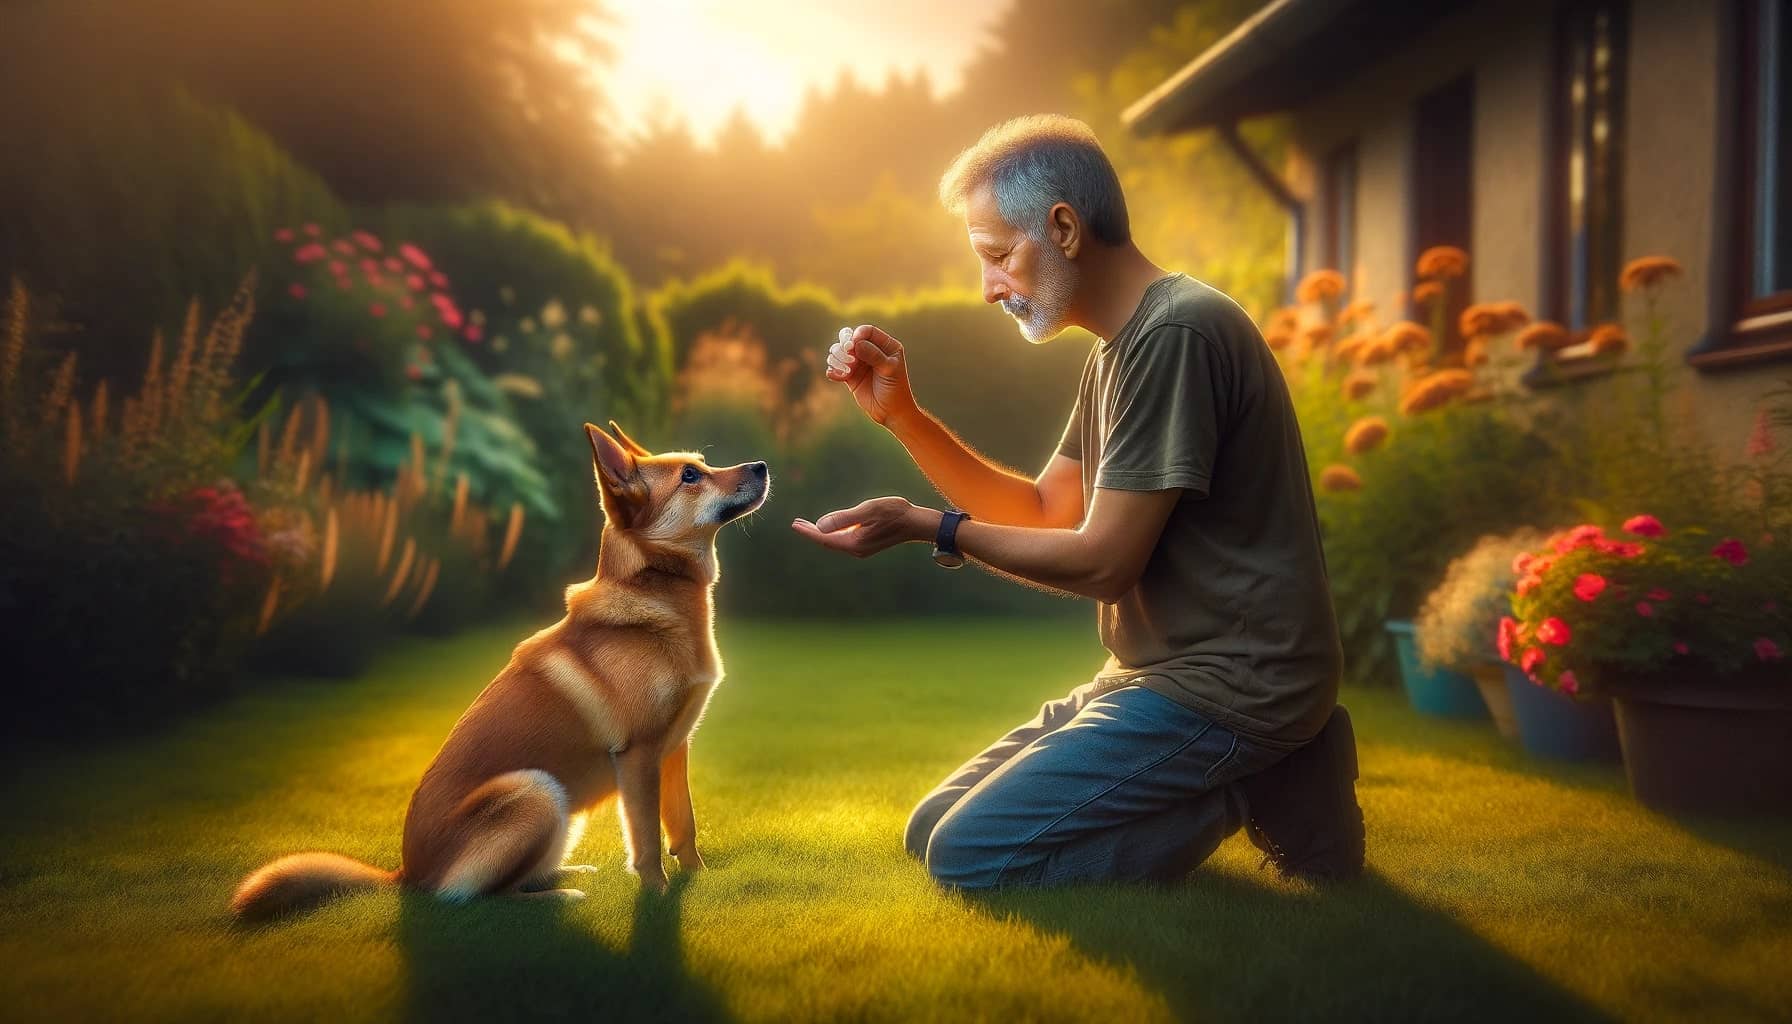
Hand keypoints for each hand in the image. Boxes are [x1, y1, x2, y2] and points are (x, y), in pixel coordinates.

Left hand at [791, 497, 935, 558]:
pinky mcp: (866, 544)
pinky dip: (833, 533)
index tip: (795, 524)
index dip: (808, 531)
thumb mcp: (868, 510)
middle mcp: (856, 549)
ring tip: (808, 525)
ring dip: (822, 533)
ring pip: (835, 541)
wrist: (916, 522)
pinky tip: (830, 527)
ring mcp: (861, 548)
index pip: (824, 538)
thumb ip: (844, 518)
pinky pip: (843, 540)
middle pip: (827, 542)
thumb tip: (820, 525)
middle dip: (812, 533)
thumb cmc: (895, 513)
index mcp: (854, 543)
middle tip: (797, 524)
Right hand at [826, 325, 916, 427]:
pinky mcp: (849, 375)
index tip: (852, 345)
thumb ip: (874, 355)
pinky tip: (838, 377)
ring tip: (847, 372)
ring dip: (837, 359)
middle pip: (849, 338)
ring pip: (838, 351)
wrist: (890, 411)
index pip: (867, 331)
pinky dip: (833, 370)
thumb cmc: (895, 388)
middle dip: (844, 346)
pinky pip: (834, 366)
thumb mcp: (888, 369)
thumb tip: (855, 344)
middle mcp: (870, 350)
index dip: (857, 335)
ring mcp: (858, 362)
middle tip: (849, 357)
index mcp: (885, 345)